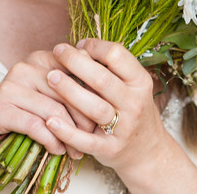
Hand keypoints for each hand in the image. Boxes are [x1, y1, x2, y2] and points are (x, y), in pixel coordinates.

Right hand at [0, 50, 93, 159]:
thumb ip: (73, 88)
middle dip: (83, 116)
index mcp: (41, 58)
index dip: (92, 91)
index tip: (104, 110)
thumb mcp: (50, 97)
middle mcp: (25, 66)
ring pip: (53, 110)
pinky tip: (58, 150)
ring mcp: (10, 86)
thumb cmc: (25, 113)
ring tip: (77, 149)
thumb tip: (109, 93)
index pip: (75, 68)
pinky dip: (51, 140)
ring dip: (69, 135)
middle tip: (93, 135)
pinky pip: (35, 125)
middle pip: (66, 91)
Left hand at [44, 39, 168, 172]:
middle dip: (76, 62)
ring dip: (69, 91)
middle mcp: (134, 103)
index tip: (78, 45)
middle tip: (58, 51)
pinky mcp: (110, 149)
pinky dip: (66, 131)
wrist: (147, 150)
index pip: (117, 55)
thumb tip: (79, 48)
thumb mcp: (131, 85)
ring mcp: (123, 128)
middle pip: (102, 79)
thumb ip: (111, 68)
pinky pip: (86, 141)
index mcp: (140, 81)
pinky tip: (50, 120)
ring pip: (94, 108)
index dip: (95, 46)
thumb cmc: (131, 108)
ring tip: (50, 77)